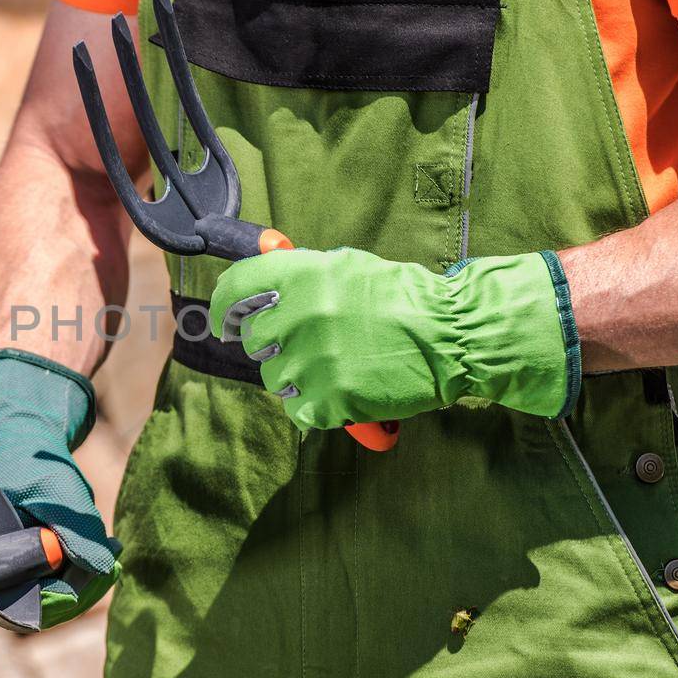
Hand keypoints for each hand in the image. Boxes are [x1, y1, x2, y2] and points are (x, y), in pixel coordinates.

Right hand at [0, 349, 120, 628]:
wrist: (17, 437)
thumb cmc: (29, 460)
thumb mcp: (56, 491)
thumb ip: (77, 532)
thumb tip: (104, 570)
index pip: (17, 603)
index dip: (65, 597)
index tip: (106, 573)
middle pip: (31, 604)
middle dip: (80, 585)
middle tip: (116, 559)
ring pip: (43, 596)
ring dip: (81, 576)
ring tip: (111, 546)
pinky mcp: (11, 565)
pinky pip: (45, 582)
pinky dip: (75, 568)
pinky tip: (100, 546)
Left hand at [209, 248, 579, 429]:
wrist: (453, 336)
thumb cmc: (403, 299)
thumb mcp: (348, 268)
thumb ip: (299, 273)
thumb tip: (261, 269)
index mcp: (302, 275)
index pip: (235, 289)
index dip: (224, 309)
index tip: (224, 324)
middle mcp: (301, 315)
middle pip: (254, 340)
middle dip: (276, 344)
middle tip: (311, 343)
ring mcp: (314, 360)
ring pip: (274, 378)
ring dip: (298, 376)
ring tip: (338, 364)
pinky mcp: (332, 400)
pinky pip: (299, 409)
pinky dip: (318, 405)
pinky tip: (345, 389)